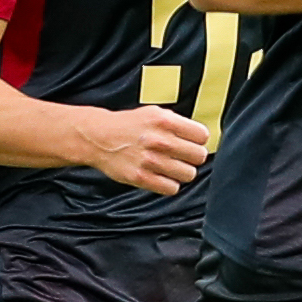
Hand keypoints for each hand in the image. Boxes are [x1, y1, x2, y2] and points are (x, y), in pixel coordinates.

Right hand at [85, 105, 213, 195]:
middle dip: (192, 157)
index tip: (191, 143)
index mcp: (165, 121)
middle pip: (199, 156)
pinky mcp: (141, 177)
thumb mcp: (154, 113)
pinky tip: (161, 176)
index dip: (198, 140)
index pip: (202, 136)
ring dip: (181, 172)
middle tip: (181, 156)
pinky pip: (172, 188)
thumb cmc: (129, 126)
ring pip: (188, 174)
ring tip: (170, 166)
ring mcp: (150, 160)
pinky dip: (169, 184)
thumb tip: (202, 138)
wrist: (99, 137)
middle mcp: (159, 140)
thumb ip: (178, 123)